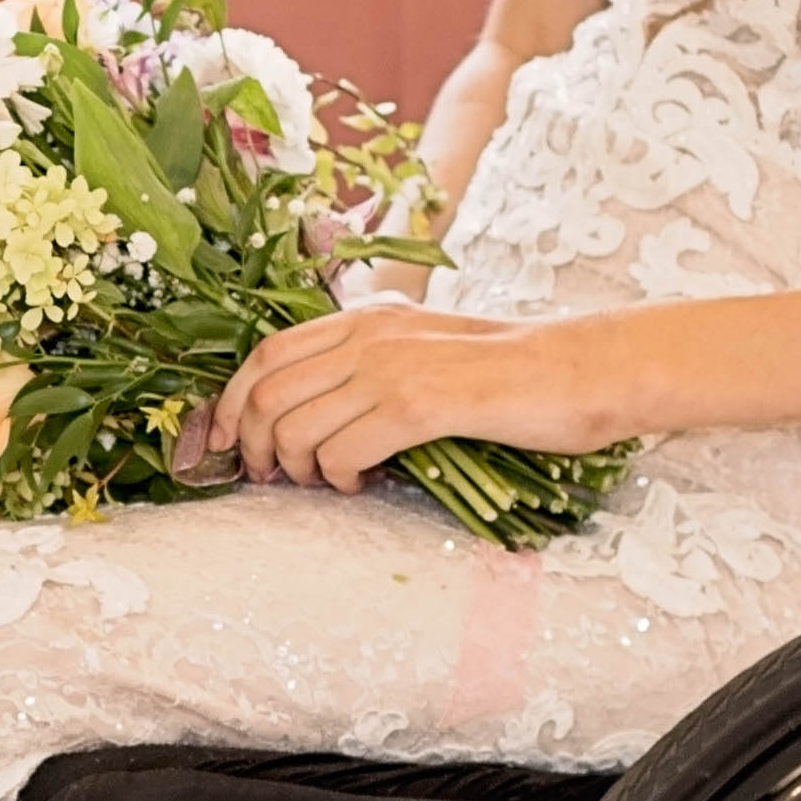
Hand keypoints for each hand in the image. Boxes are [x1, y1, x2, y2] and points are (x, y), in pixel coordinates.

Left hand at [213, 306, 608, 489]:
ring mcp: (390, 367)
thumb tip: (316, 406)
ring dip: (296, 466)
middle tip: (268, 476)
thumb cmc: (504, 369)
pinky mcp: (418, 405)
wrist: (574, 370)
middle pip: (268, 391)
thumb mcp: (422, 346)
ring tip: (322, 481)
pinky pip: (343, 449)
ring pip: (296, 424)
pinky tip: (361, 483)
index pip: (266, 353)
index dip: (234, 399)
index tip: (226, 441)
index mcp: (363, 317)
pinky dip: (339, 476)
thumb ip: (370, 360)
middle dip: (252, 441)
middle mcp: (366, 335)